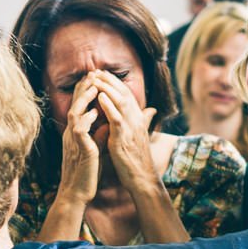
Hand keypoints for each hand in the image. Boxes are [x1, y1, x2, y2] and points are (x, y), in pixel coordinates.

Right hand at [58, 75, 101, 202]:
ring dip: (84, 100)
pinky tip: (95, 113)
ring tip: (94, 87)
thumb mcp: (95, 149)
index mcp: (76, 133)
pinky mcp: (79, 151)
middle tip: (93, 73)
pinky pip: (80, 132)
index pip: (79, 107)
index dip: (85, 92)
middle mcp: (72, 134)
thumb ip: (100, 135)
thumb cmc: (87, 173)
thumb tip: (106, 122)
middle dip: (83, 89)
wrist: (77, 194)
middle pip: (74, 105)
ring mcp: (73, 142)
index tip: (95, 77)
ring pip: (74, 114)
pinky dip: (87, 121)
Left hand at [89, 71, 157, 190]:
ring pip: (120, 102)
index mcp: (138, 119)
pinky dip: (109, 106)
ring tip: (96, 78)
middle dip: (110, 81)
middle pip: (123, 93)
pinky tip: (100, 96)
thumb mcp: (140, 136)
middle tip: (96, 71)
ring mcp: (130, 128)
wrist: (142, 178)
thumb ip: (144, 120)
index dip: (115, 83)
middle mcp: (136, 120)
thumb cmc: (139, 159)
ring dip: (107, 88)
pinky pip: (116, 118)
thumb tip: (151, 110)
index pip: (127, 95)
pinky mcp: (123, 138)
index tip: (103, 74)